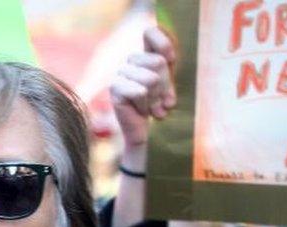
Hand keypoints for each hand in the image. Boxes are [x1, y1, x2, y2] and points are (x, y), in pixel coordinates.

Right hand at [109, 27, 176, 155]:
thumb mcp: (168, 86)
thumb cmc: (157, 109)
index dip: (164, 45)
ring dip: (155, 99)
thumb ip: (167, 68)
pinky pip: (140, 91)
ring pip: (151, 79)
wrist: (142, 133)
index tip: (171, 61)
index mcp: (145, 55)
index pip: (151, 33)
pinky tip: (139, 111)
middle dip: (165, 86)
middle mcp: (131, 61)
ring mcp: (120, 73)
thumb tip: (164, 59)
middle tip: (162, 103)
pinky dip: (144, 105)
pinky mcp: (114, 88)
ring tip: (151, 109)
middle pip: (158, 63)